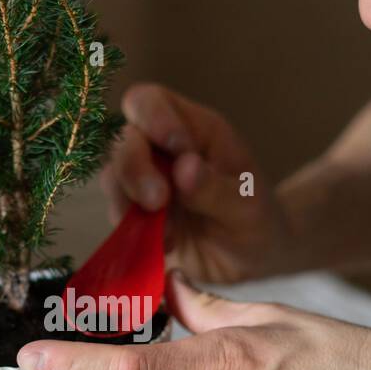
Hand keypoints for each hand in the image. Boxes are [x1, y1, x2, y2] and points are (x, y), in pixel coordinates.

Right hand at [99, 83, 294, 284]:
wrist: (252, 268)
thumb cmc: (257, 223)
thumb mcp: (248, 207)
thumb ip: (216, 189)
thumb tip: (183, 166)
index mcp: (196, 131)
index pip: (152, 101)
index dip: (152, 118)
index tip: (174, 150)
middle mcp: (163, 152)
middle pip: (124, 139)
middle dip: (134, 168)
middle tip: (158, 201)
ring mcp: (147, 184)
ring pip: (113, 177)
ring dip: (129, 203)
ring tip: (168, 234)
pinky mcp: (137, 217)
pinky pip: (117, 214)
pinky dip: (131, 230)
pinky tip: (164, 246)